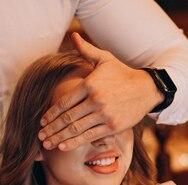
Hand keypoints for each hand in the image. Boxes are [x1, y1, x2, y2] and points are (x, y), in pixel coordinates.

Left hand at [38, 32, 162, 150]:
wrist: (147, 89)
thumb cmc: (122, 74)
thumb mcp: (105, 59)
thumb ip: (86, 50)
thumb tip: (73, 36)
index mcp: (90, 84)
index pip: (65, 101)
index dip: (51, 113)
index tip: (42, 120)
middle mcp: (96, 100)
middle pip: (67, 118)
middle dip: (51, 128)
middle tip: (40, 136)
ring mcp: (104, 115)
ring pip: (76, 129)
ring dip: (59, 138)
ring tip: (47, 144)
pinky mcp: (113, 127)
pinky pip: (90, 136)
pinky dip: (75, 142)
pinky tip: (63, 146)